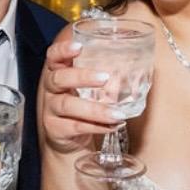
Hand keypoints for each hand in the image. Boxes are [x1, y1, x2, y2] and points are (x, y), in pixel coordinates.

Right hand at [40, 38, 122, 153]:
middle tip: (105, 78)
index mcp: (58, 74)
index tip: (79, 46)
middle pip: (59, 79)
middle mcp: (51, 90)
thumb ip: (104, 78)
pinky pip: (75, 127)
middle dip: (81, 77)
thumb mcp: (88, 90)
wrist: (69, 142)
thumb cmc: (82, 108)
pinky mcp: (55, 130)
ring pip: (68, 106)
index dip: (63, 50)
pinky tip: (112, 126)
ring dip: (95, 109)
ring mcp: (50, 111)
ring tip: (117, 114)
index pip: (53, 57)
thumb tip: (139, 66)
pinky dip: (96, 127)